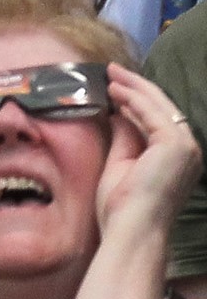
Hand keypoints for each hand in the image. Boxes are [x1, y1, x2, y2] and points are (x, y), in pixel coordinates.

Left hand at [97, 64, 202, 236]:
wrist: (131, 228)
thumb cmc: (123, 206)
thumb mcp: (121, 163)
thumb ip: (124, 137)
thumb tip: (117, 112)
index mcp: (177, 156)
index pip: (159, 118)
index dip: (138, 99)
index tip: (115, 86)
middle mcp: (188, 149)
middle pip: (162, 108)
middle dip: (136, 87)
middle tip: (112, 70)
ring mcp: (185, 146)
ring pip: (159, 107)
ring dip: (133, 88)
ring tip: (110, 75)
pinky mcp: (175, 145)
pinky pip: (152, 115)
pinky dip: (133, 101)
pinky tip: (115, 92)